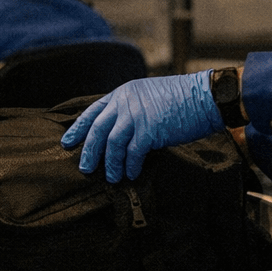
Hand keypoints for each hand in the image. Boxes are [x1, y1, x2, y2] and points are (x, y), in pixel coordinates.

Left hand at [60, 71, 222, 181]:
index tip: (67, 142)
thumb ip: (130, 109)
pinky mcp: (149, 130)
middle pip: (97, 130)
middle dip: (88, 151)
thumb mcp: (148, 96)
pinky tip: (131, 174)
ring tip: (111, 178)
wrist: (205, 97)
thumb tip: (118, 133)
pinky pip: (132, 154)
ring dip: (110, 164)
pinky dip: (130, 166)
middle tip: (85, 168)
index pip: (93, 111)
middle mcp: (126, 102)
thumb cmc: (181, 99)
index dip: (78, 128)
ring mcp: (136, 115)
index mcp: (123, 93)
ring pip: (112, 145)